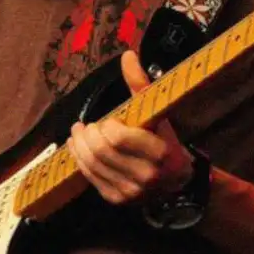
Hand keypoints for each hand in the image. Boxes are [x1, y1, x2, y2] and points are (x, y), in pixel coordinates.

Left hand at [68, 50, 192, 205]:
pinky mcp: (117, 199)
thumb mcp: (158, 113)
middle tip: (86, 125)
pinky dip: (78, 158)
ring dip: (78, 145)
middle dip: (88, 134)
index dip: (107, 126)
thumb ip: (141, 84)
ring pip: (91, 164)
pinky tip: (77, 147)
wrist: (176, 183)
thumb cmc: (165, 140)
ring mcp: (131, 191)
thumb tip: (127, 55)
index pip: (119, 138)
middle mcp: (146, 176)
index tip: (108, 120)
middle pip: (101, 151)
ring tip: (78, 132)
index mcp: (161, 153)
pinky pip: (89, 176)